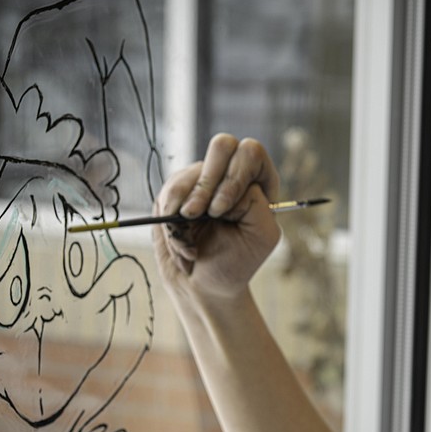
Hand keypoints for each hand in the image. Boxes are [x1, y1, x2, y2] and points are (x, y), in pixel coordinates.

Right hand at [153, 134, 282, 299]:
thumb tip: (224, 184)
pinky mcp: (177, 193)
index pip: (251, 153)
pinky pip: (170, 191)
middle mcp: (232, 175)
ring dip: (183, 208)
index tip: (221, 210)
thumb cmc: (236, 262)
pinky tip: (180, 239)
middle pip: (222, 145)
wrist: (203, 286)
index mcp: (259, 183)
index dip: (235, 175)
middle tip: (196, 214)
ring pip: (190, 173)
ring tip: (188, 240)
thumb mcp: (261, 236)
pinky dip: (169, 217)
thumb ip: (255, 203)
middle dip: (206, 182)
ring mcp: (202, 181)